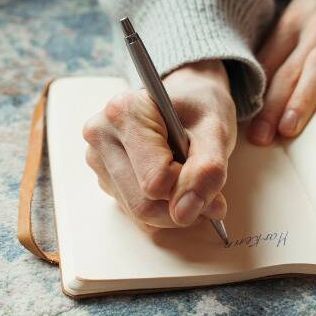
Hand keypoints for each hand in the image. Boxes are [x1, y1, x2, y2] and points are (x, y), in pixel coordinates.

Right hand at [82, 59, 235, 228]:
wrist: (187, 100)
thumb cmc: (199, 107)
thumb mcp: (216, 130)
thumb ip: (208, 169)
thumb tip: (185, 212)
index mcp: (124, 112)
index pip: (155, 179)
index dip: (188, 184)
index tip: (202, 167)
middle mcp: (101, 136)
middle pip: (143, 204)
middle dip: (183, 206)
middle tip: (209, 189)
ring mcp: (99, 160)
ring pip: (139, 214)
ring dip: (174, 211)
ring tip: (190, 181)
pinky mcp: (105, 180)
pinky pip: (136, 215)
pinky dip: (163, 211)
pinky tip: (173, 186)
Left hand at [249, 0, 315, 144]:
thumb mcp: (305, 12)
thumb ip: (286, 43)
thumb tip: (260, 82)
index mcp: (294, 21)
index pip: (268, 62)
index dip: (255, 95)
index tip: (244, 125)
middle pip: (289, 68)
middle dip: (271, 105)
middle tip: (260, 137)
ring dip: (303, 97)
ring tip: (289, 128)